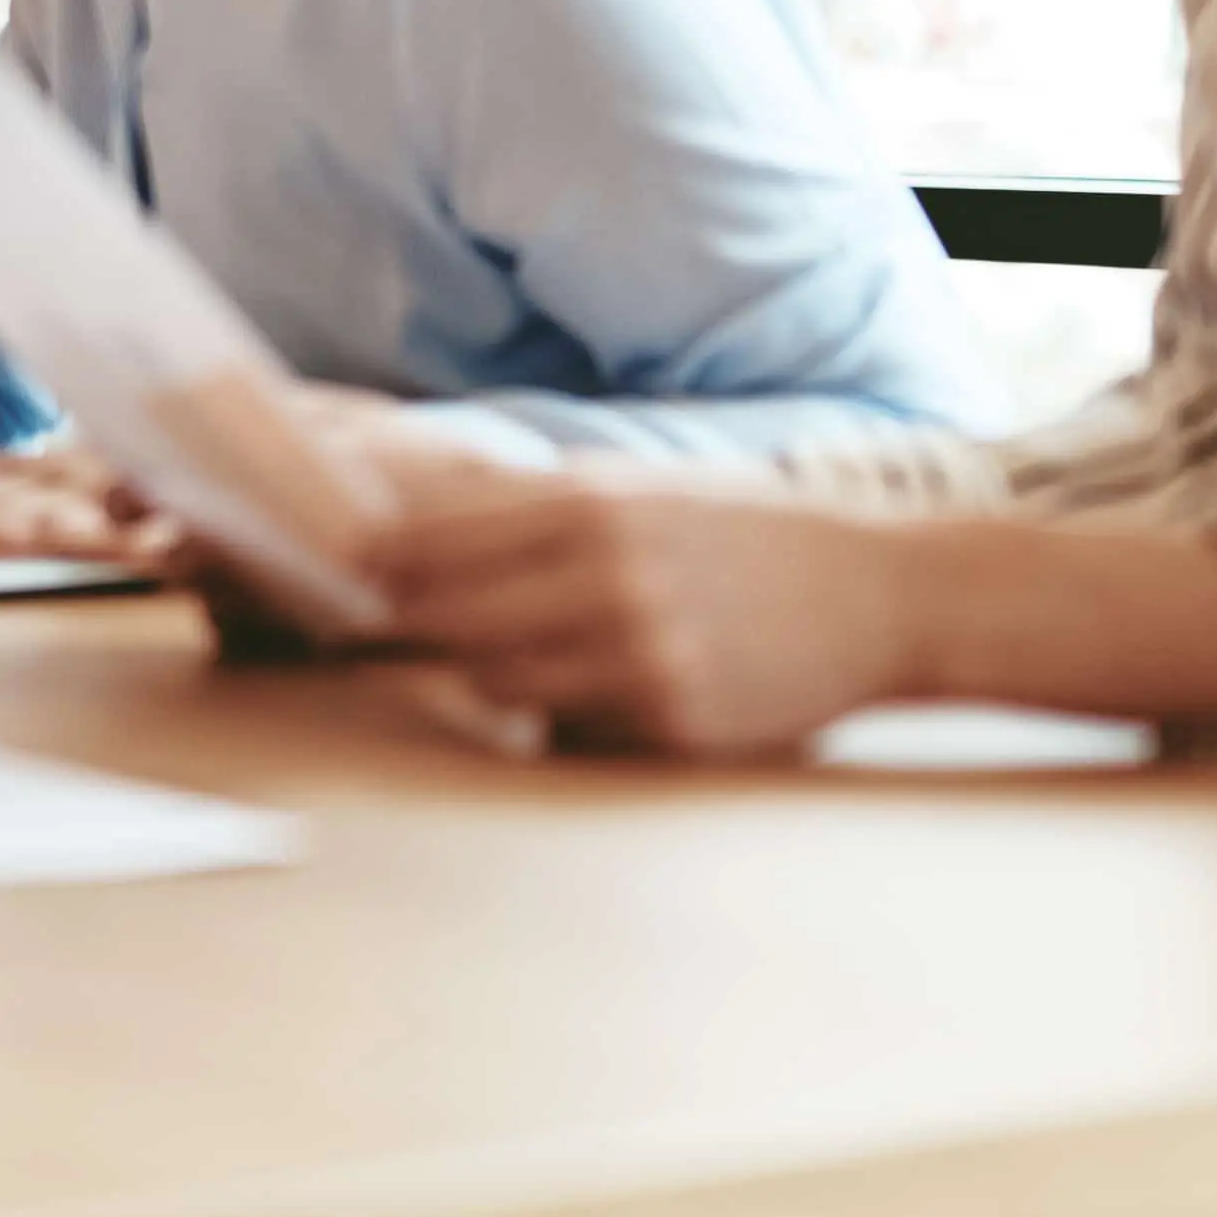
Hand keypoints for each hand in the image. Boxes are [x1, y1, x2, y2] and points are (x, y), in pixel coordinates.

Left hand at [364, 469, 923, 755]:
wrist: (884, 594)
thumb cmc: (748, 535)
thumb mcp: (645, 489)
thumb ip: (538, 509)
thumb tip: (416, 526)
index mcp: (591, 506)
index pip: (434, 543)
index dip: (370, 565)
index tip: (333, 574)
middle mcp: (607, 579)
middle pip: (444, 617)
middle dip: (399, 625)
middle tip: (356, 628)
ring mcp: (639, 657)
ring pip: (493, 679)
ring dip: (476, 671)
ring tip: (482, 655)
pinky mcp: (671, 724)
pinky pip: (568, 726)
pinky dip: (553, 711)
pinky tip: (571, 690)